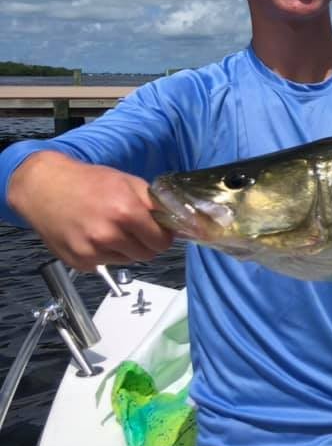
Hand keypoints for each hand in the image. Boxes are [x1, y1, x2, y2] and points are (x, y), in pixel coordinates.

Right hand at [8, 151, 173, 270]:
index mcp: (126, 212)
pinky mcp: (80, 261)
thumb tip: (174, 219)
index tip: (159, 232)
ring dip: (125, 249)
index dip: (163, 237)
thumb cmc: (88, 182)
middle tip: (135, 230)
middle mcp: (108, 235)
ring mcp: (92, 251)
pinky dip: (106, 253)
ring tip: (111, 229)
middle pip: (147, 255)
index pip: (161, 242)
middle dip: (146, 244)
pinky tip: (94, 236)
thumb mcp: (128, 182)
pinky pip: (106, 264)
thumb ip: (153, 203)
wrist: (44, 187)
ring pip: (127, 260)